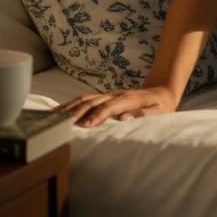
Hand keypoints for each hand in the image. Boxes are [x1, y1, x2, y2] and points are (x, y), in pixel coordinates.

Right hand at [58, 84, 179, 127]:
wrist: (162, 90)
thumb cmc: (161, 105)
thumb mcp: (159, 111)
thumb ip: (143, 114)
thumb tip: (125, 118)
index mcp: (129, 99)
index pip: (110, 106)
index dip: (97, 115)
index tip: (86, 126)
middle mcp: (116, 94)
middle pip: (94, 101)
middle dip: (78, 113)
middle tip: (63, 126)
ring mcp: (109, 94)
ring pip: (86, 98)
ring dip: (70, 108)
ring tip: (54, 119)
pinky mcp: (104, 96)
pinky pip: (85, 99)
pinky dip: (71, 105)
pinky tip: (60, 112)